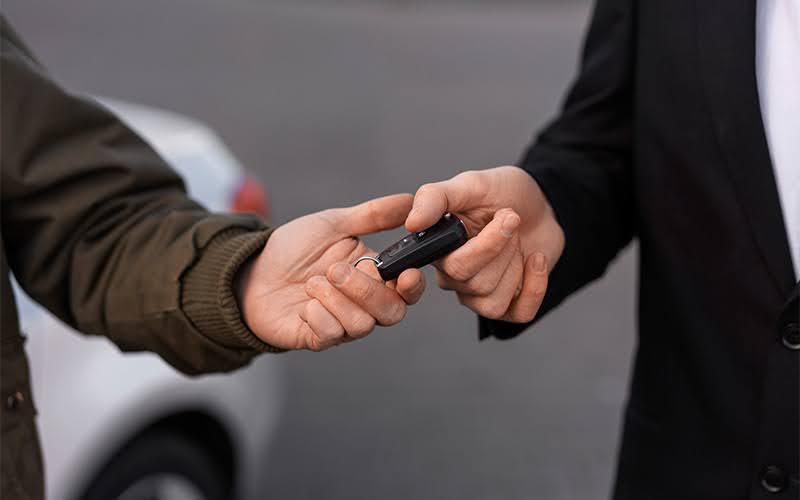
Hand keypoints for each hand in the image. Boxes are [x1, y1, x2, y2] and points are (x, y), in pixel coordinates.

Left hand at [236, 194, 424, 350]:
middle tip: (335, 270)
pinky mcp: (317, 338)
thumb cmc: (295, 248)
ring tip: (313, 282)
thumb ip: (373, 215)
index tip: (406, 274)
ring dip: (336, 300)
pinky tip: (304, 303)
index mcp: (374, 277)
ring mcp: (341, 324)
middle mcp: (363, 304)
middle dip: (367, 291)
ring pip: (362, 325)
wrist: (252, 270)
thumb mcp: (334, 224)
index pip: (408, 290)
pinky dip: (318, 316)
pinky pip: (331, 335)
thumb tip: (410, 200)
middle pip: (392, 312)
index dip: (413, 286)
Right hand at [406, 166, 563, 321]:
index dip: (479, 250)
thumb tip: (412, 223)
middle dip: (503, 246)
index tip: (502, 219)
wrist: (539, 201)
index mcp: (439, 251)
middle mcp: (453, 277)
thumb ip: (435, 198)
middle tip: (511, 217)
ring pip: (493, 301)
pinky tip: (535, 258)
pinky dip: (535, 286)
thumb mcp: (470, 184)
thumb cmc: (501, 193)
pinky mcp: (509, 304)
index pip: (451, 267)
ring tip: (517, 238)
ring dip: (515, 264)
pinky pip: (520, 313)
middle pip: (475, 283)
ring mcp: (480, 294)